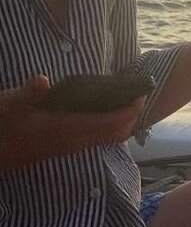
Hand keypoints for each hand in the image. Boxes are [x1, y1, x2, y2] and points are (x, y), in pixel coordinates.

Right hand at [0, 76, 144, 171]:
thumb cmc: (2, 127)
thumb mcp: (9, 105)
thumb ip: (27, 94)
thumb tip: (42, 80)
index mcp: (68, 128)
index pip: (110, 122)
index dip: (130, 110)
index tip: (141, 94)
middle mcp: (76, 140)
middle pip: (117, 133)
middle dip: (133, 115)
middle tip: (138, 94)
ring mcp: (73, 145)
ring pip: (110, 138)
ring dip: (123, 122)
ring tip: (127, 100)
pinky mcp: (68, 146)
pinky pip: (100, 138)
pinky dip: (111, 126)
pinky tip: (105, 111)